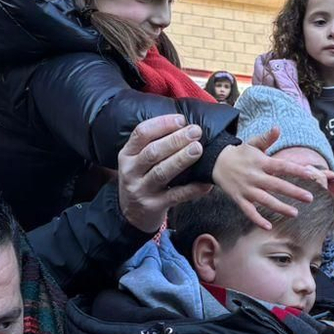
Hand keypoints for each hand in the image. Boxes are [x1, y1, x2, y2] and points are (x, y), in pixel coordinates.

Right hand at [117, 113, 209, 233]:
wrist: (132, 213)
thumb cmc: (141, 179)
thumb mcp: (137, 160)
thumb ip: (153, 143)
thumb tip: (184, 124)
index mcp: (127, 154)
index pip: (141, 133)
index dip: (161, 124)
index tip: (181, 120)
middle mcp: (131, 171)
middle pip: (153, 152)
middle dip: (175, 140)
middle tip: (195, 132)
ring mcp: (141, 189)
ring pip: (162, 172)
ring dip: (181, 159)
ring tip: (198, 149)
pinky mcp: (153, 206)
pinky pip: (176, 196)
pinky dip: (192, 189)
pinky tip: (205, 182)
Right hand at [211, 129, 320, 228]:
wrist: (215, 162)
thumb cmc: (240, 154)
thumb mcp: (252, 144)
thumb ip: (266, 139)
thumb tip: (277, 128)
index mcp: (261, 162)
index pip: (282, 166)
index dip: (296, 170)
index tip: (311, 175)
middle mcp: (255, 176)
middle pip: (276, 185)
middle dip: (293, 192)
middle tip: (310, 198)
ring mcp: (246, 189)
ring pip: (265, 200)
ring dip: (280, 207)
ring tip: (295, 213)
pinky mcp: (238, 198)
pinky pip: (248, 211)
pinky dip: (257, 219)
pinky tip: (268, 226)